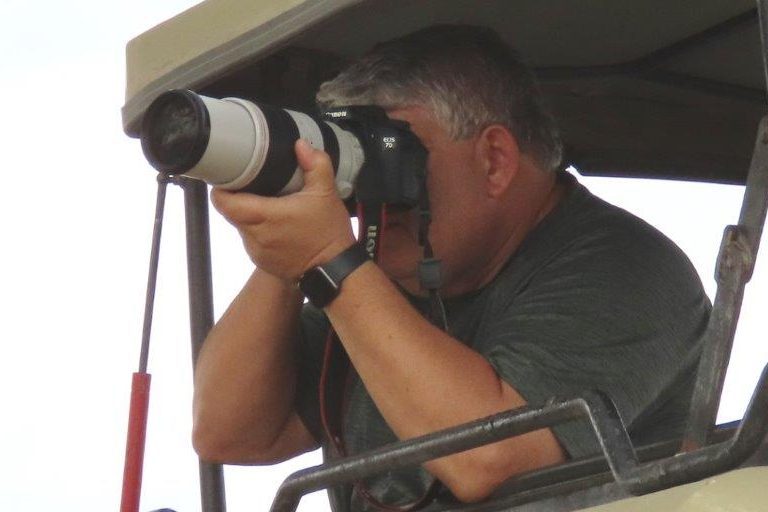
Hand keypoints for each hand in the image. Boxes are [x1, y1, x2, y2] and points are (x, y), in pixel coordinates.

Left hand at [211, 139, 355, 281]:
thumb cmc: (329, 233)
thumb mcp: (326, 193)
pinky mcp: (262, 262)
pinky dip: (259, 232)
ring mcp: (256, 251)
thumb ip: (315, 164)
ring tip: (269, 206)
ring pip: (241, 227)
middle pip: (231, 213)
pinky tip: (277, 226)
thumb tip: (301, 145)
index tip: (229, 178)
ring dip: (249, 216)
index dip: (221, 189)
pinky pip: (251, 241)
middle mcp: (255, 235)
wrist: (335, 270)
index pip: (224, 203)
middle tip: (253, 187)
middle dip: (238, 199)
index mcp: (265, 216)